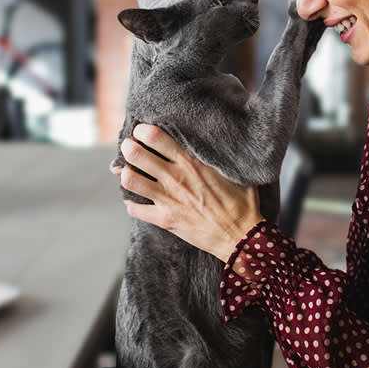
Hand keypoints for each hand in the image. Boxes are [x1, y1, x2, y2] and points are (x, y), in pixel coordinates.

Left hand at [115, 124, 263, 261]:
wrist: (240, 236)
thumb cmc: (242, 202)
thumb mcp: (234, 171)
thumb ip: (219, 155)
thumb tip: (218, 141)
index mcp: (192, 162)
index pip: (156, 138)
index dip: (144, 131)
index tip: (142, 131)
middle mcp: (176, 178)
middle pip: (137, 155)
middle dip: (129, 147)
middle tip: (130, 147)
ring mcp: (168, 199)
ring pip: (131, 181)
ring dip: (126, 174)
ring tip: (130, 171)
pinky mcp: (165, 220)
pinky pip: (135, 210)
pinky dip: (132, 204)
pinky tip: (136, 200)